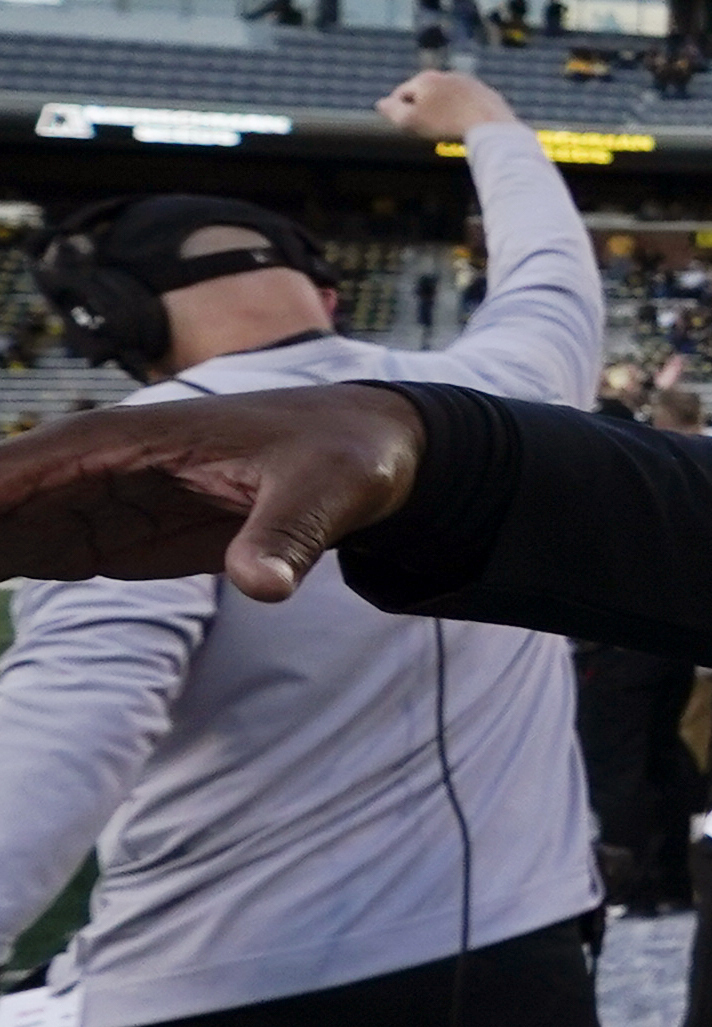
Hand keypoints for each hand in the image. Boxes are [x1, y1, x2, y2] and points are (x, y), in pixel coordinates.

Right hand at [0, 383, 430, 601]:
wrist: (361, 457)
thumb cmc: (341, 459)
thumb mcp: (326, 493)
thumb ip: (288, 537)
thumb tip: (264, 587)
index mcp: (121, 439)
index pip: (10, 473)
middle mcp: (83, 465)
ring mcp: (80, 501)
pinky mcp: (91, 536)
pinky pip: (7, 553)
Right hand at [376, 66, 512, 140]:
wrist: (490, 125)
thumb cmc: (446, 124)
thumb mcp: (411, 121)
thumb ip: (393, 111)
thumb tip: (381, 104)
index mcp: (426, 78)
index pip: (402, 93)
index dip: (399, 111)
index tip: (404, 127)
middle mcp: (448, 75)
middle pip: (426, 95)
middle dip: (422, 110)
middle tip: (425, 130)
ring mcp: (469, 83)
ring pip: (449, 99)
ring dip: (444, 112)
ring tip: (446, 130)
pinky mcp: (487, 94)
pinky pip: (469, 106)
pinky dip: (464, 114)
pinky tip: (465, 127)